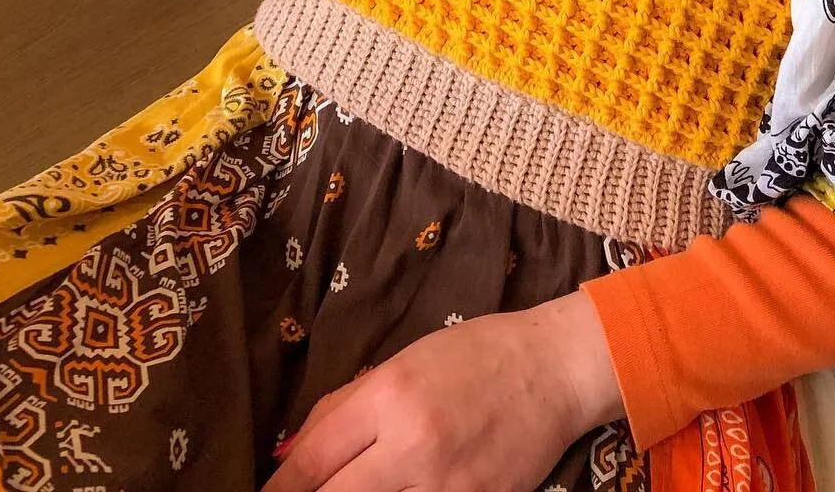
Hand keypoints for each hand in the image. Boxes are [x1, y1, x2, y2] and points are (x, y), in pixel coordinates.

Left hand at [262, 290, 621, 491]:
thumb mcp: (403, 362)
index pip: (314, 460)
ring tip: (354, 489)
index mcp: (390, 396)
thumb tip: (290, 455)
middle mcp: (413, 444)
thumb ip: (343, 408)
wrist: (553, 370)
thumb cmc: (475, 355)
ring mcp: (447, 485)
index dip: (281, 488)